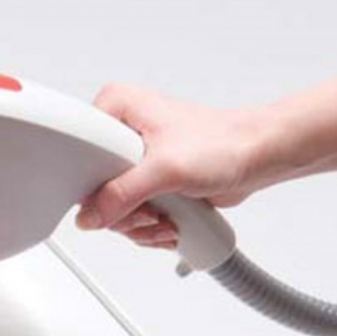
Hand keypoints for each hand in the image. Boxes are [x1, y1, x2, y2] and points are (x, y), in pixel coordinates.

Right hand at [75, 84, 268, 248]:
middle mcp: (120, 131)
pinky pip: (129, 214)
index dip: (94, 183)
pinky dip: (149, 227)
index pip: (80, 151)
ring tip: (166, 216)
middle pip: (94, 187)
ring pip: (111, 207)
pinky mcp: (145, 181)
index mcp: (115, 108)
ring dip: (139, 224)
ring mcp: (131, 159)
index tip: (124, 193)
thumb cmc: (223, 143)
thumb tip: (90, 216)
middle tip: (151, 208)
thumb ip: (121, 194)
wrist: (256, 157)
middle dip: (125, 211)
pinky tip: (170, 220)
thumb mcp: (165, 168)